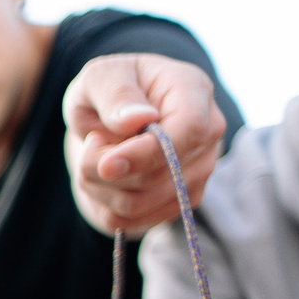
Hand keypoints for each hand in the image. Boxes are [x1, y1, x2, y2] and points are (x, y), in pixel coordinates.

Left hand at [63, 53, 226, 232]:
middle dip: (105, 169)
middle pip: (159, 175)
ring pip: (141, 204)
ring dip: (99, 187)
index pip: (190, 132)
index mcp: (193, 91)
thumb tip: (139, 119)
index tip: (107, 163)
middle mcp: (208, 134)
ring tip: (94, 157)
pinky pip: (131, 222)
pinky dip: (103, 205)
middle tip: (90, 142)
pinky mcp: (180, 201)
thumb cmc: (107, 90)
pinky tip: (104, 179)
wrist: (111, 117)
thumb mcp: (99, 77)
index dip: (148, 154)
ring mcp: (199, 171)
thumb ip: (115, 93)